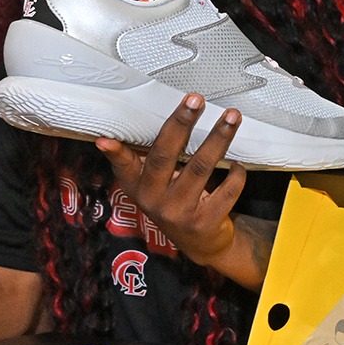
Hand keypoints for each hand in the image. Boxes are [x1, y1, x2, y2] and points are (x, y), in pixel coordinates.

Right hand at [97, 94, 246, 268]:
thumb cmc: (177, 203)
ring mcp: (180, 212)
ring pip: (201, 167)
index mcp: (139, 187)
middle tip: (195, 100)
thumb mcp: (155, 186)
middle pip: (166, 156)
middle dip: (182, 123)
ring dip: (219, 138)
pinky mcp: (205, 221)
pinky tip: (238, 162)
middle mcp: (155, 200)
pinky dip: (236, 173)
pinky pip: (226, 190)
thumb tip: (126, 130)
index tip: (105, 140)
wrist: (202, 244)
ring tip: (232, 117)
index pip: (124, 167)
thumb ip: (146, 161)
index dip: (115, 153)